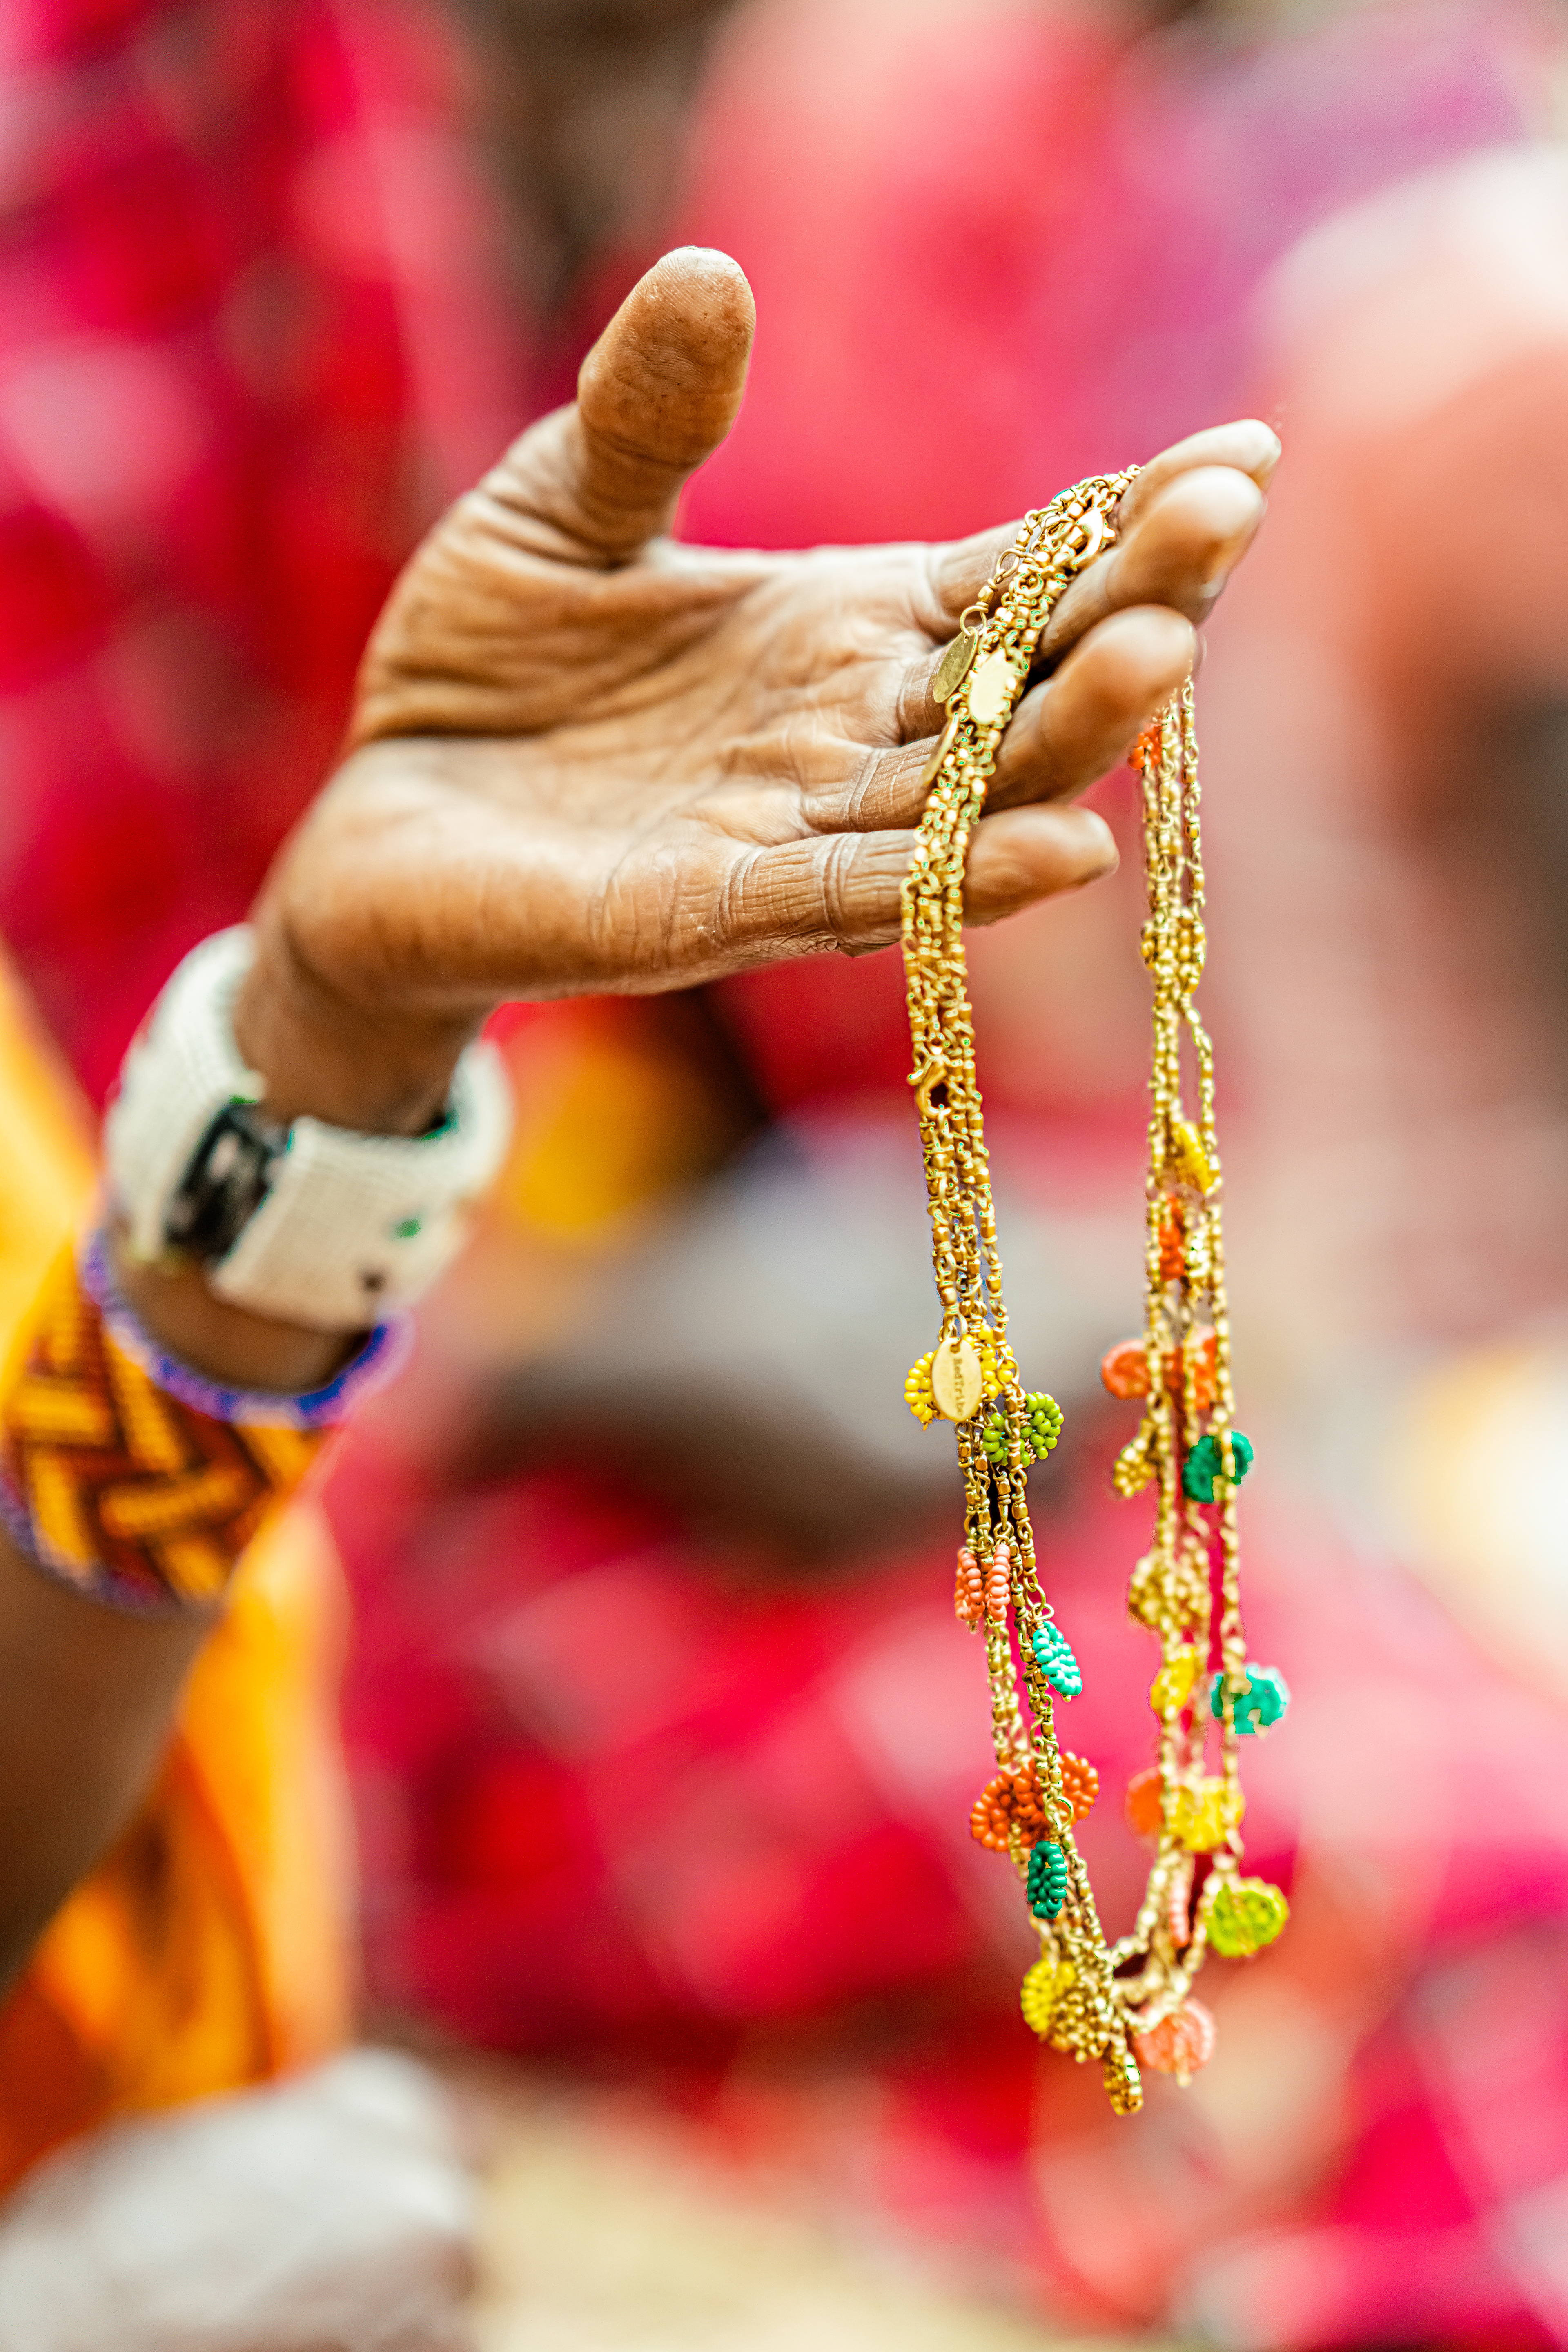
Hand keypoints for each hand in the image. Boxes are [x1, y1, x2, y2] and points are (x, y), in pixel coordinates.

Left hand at [241, 246, 1275, 1129]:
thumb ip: (647, 417)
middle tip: (1225, 522)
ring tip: (1158, 661)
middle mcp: (850, 740)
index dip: (1121, 520)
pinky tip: (1060, 850)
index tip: (1242, 455)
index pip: (1013, 572)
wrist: (379, 814)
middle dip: (1127, 606)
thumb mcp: (560, 508)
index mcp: (843, 633)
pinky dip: (955, 881)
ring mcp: (793, 836)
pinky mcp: (711, 918)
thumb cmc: (485, 667)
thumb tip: (715, 273)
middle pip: (1022, 679)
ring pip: (966, 796)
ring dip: (1065, 739)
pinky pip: (855, 900)